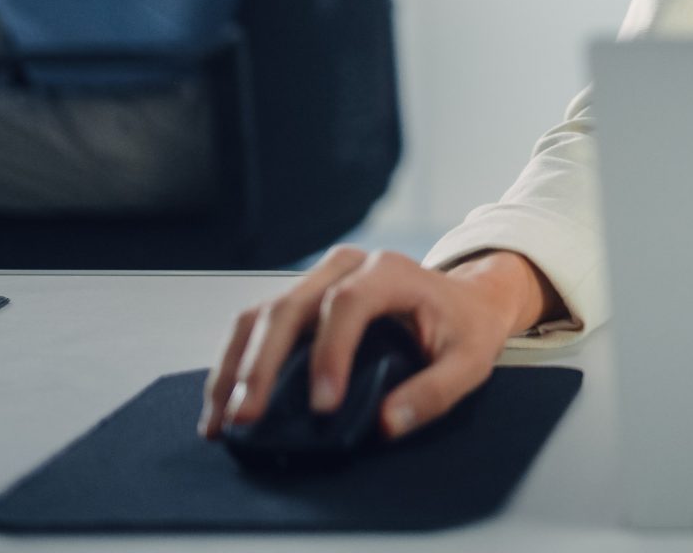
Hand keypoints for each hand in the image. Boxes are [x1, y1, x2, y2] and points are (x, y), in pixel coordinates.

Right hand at [200, 247, 560, 442]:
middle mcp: (348, 267)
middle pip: (290, 307)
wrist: (466, 299)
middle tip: (247, 416)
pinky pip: (258, 324)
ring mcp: (319, 279)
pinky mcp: (302, 299)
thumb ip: (434, 393)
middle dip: (261, 366)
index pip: (349, 304)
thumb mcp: (471, 360)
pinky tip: (223, 401)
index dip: (330, 353)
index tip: (323, 405)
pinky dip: (236, 362)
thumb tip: (388, 424)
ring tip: (221, 417)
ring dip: (235, 366)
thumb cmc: (467, 326)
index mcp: (391, 272)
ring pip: (262, 314)